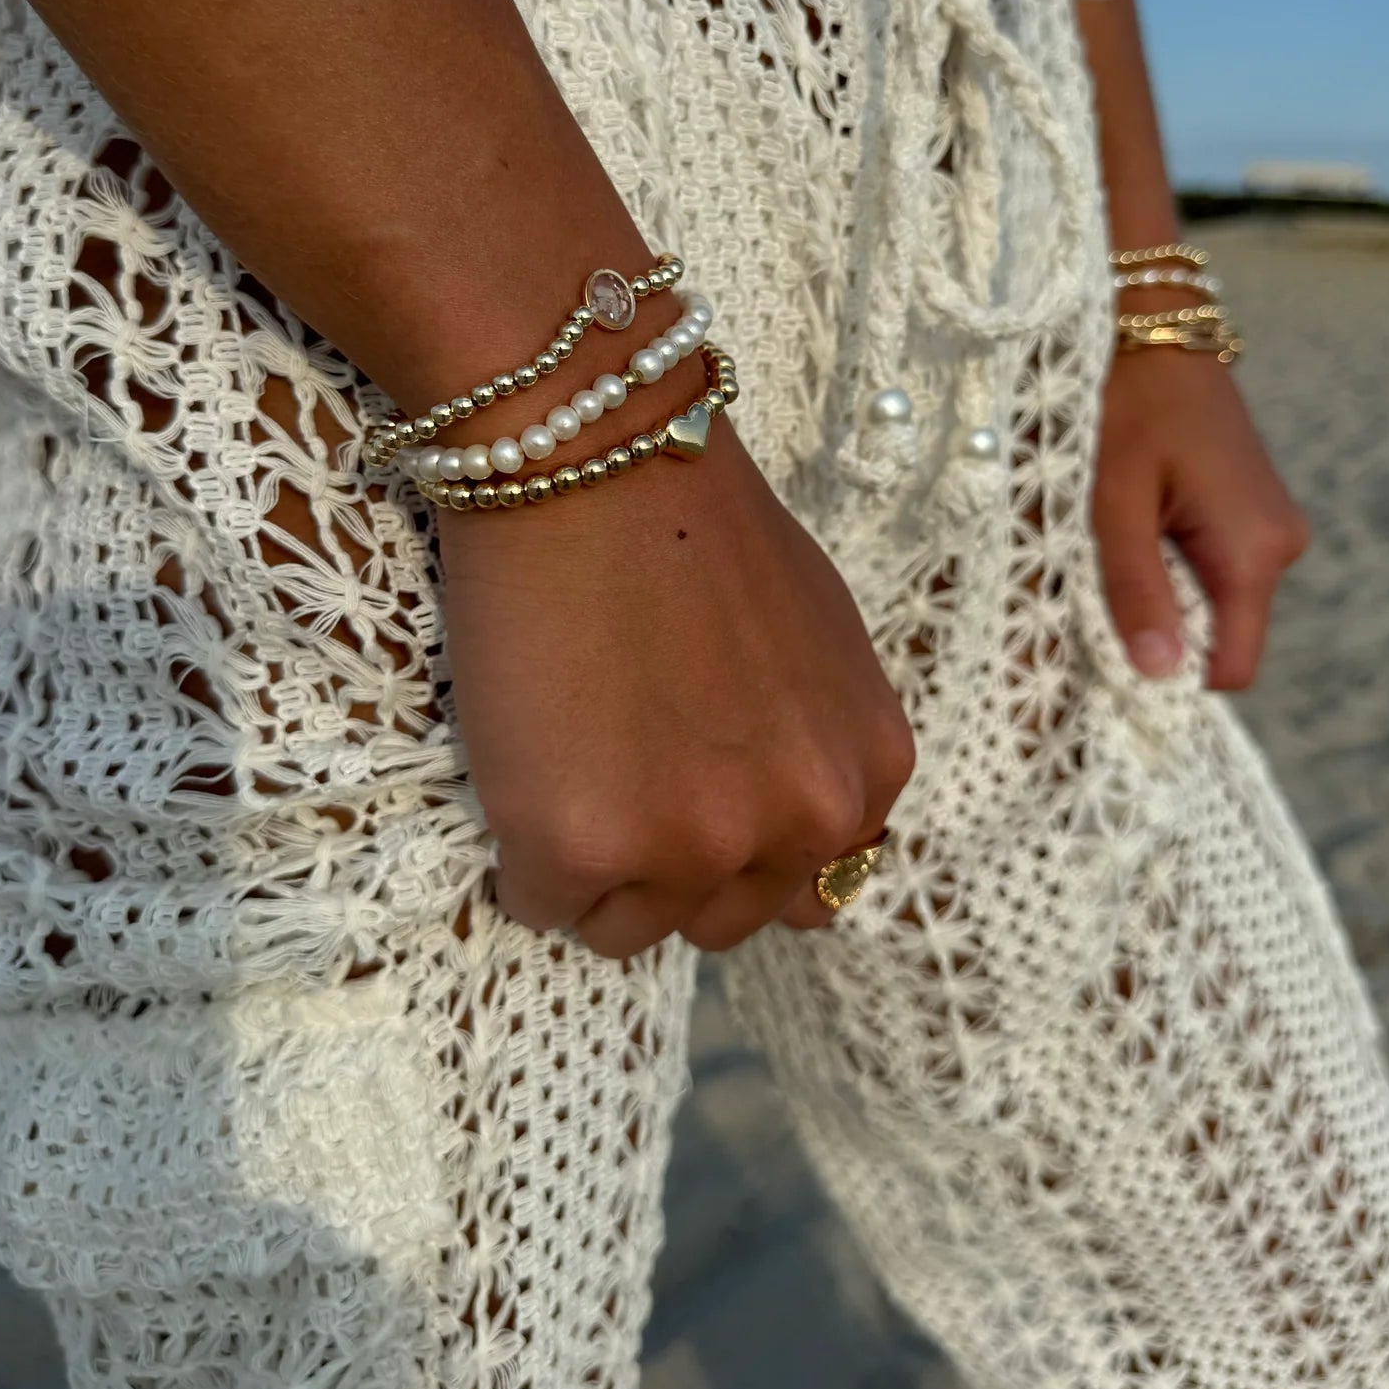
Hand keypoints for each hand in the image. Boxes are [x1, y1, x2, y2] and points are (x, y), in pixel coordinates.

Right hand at [438, 414, 915, 958]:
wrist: (594, 458)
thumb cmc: (698, 527)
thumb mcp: (819, 647)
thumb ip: (818, 749)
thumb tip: (789, 832)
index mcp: (866, 777)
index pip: (811, 892)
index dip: (738, 845)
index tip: (688, 790)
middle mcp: (799, 827)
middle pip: (721, 919)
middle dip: (667, 862)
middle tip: (615, 761)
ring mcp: (692, 848)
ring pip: (630, 931)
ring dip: (594, 868)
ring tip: (569, 755)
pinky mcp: (582, 851)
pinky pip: (541, 904)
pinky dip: (522, 851)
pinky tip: (525, 752)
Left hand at [1092, 347, 1309, 691]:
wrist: (1153, 328)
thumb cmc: (1125, 406)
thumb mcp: (1113, 504)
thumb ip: (1135, 591)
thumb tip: (1159, 676)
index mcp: (1253, 553)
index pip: (1229, 668)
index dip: (1169, 676)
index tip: (1107, 652)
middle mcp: (1279, 548)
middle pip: (1217, 638)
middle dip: (1156, 629)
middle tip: (1093, 585)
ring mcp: (1271, 528)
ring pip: (1210, 603)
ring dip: (1157, 592)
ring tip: (1111, 542)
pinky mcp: (1253, 513)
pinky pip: (1212, 568)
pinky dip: (1168, 563)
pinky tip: (1133, 524)